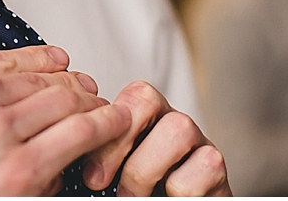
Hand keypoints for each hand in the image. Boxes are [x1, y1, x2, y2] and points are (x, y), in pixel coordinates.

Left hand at [82, 81, 231, 195]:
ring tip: (133, 198)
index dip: (101, 130)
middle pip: (146, 98)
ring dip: (145, 171)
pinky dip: (179, 192)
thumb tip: (71, 161)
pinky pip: (204, 164)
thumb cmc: (138, 198)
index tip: (88, 173)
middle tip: (100, 182)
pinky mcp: (217, 164)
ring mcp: (196, 139)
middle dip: (119, 142)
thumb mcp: (109, 178)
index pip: (118, 98)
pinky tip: (168, 199)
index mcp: (137, 119)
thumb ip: (95, 163)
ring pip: (177, 128)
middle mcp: (167, 120)